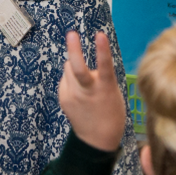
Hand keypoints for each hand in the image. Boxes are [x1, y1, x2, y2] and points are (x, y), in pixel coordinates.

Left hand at [57, 31, 126, 151]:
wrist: (96, 140)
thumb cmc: (110, 113)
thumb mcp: (112, 93)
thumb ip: (98, 78)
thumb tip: (82, 66)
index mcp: (105, 88)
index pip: (104, 65)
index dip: (102, 49)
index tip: (100, 34)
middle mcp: (87, 91)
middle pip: (76, 67)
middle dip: (74, 49)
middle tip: (71, 34)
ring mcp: (73, 95)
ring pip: (68, 69)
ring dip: (73, 66)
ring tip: (82, 77)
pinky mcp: (63, 99)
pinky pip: (65, 80)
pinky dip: (70, 79)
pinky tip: (78, 89)